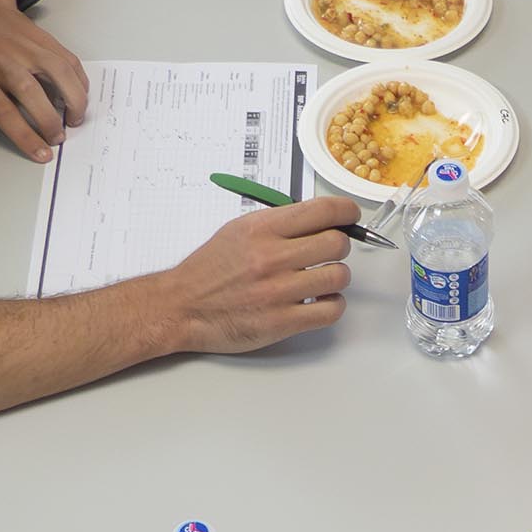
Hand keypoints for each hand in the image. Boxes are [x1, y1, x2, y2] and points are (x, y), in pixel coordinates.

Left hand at [0, 0, 91, 164]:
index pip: (3, 111)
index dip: (25, 136)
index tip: (41, 153)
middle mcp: (2, 61)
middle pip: (32, 95)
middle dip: (50, 122)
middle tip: (57, 138)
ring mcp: (25, 48)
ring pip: (58, 73)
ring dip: (73, 100)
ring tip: (74, 119)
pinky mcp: (43, 40)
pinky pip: (68, 60)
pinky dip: (79, 80)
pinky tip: (78, 95)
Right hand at [155, 198, 359, 353]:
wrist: (182, 307)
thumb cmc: (209, 271)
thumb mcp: (239, 231)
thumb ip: (279, 224)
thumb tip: (320, 220)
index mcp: (262, 229)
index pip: (323, 210)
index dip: (346, 213)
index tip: (349, 218)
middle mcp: (272, 257)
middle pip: (337, 243)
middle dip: (339, 247)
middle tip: (328, 253)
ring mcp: (279, 291)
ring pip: (339, 276)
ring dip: (336, 278)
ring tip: (321, 280)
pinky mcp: (282, 321)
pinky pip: (331, 310)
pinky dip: (332, 305)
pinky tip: (318, 302)